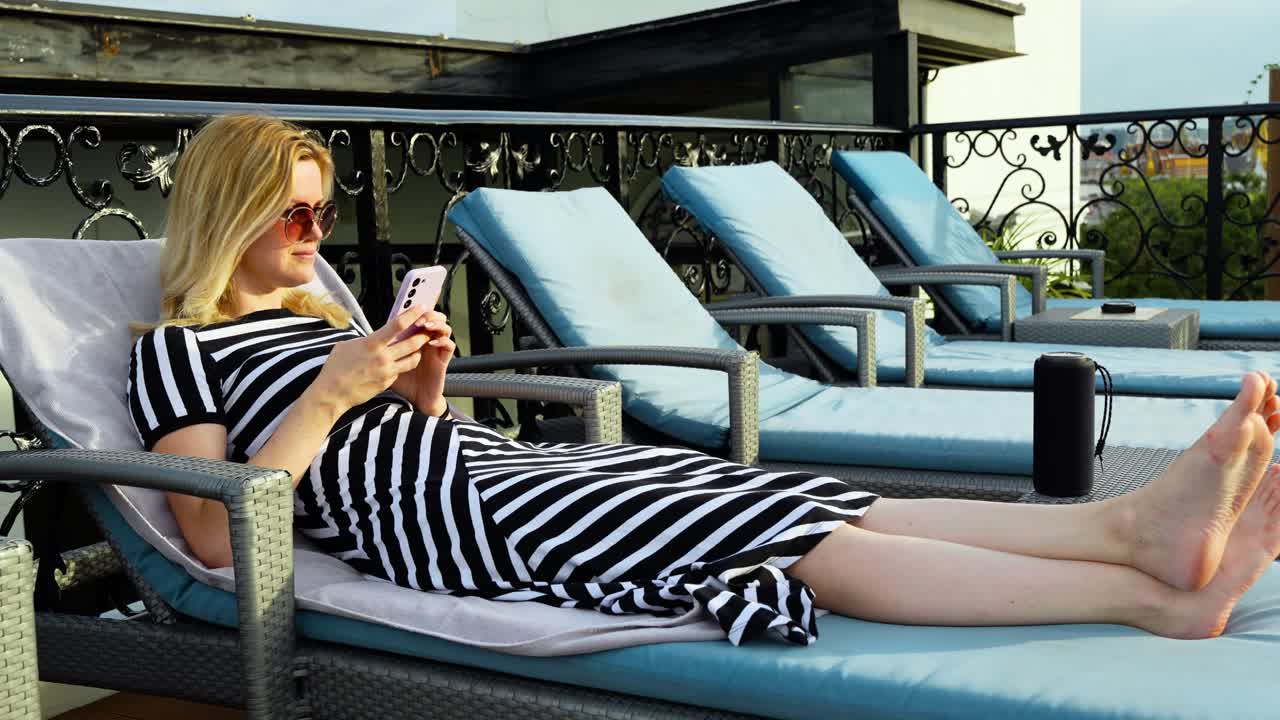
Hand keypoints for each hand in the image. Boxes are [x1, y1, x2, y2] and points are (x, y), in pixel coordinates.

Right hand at [309, 306, 431, 412]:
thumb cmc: (336, 367)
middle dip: (423, 335)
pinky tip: (399, 363)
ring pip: (413, 359)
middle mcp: (383, 357)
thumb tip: (373, 336)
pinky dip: (402, 365)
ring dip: (418, 352)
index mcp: (372, 343)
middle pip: (413, 343)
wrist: (333, 393)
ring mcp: (387, 371)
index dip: (412, 315)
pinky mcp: (388, 382)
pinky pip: (400, 371)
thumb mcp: (347, 345)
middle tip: (428, 329)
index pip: (398, 325)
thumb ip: (365, 340)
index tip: (421, 308)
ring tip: (419, 347)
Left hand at [390, 310, 455, 416]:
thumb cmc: (403, 382)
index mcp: (414, 338)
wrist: (416, 399)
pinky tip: (433, 342)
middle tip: (417, 314)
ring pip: (444, 327)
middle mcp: (427, 340)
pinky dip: (442, 341)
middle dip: (426, 313)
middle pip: (433, 317)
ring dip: (436, 323)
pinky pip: (449, 345)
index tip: (406, 305)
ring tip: (425, 325)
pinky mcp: (443, 360)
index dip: (413, 310)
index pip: (417, 317)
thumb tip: (360, 342)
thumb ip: (381, 350)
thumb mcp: (388, 364)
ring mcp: (437, 349)